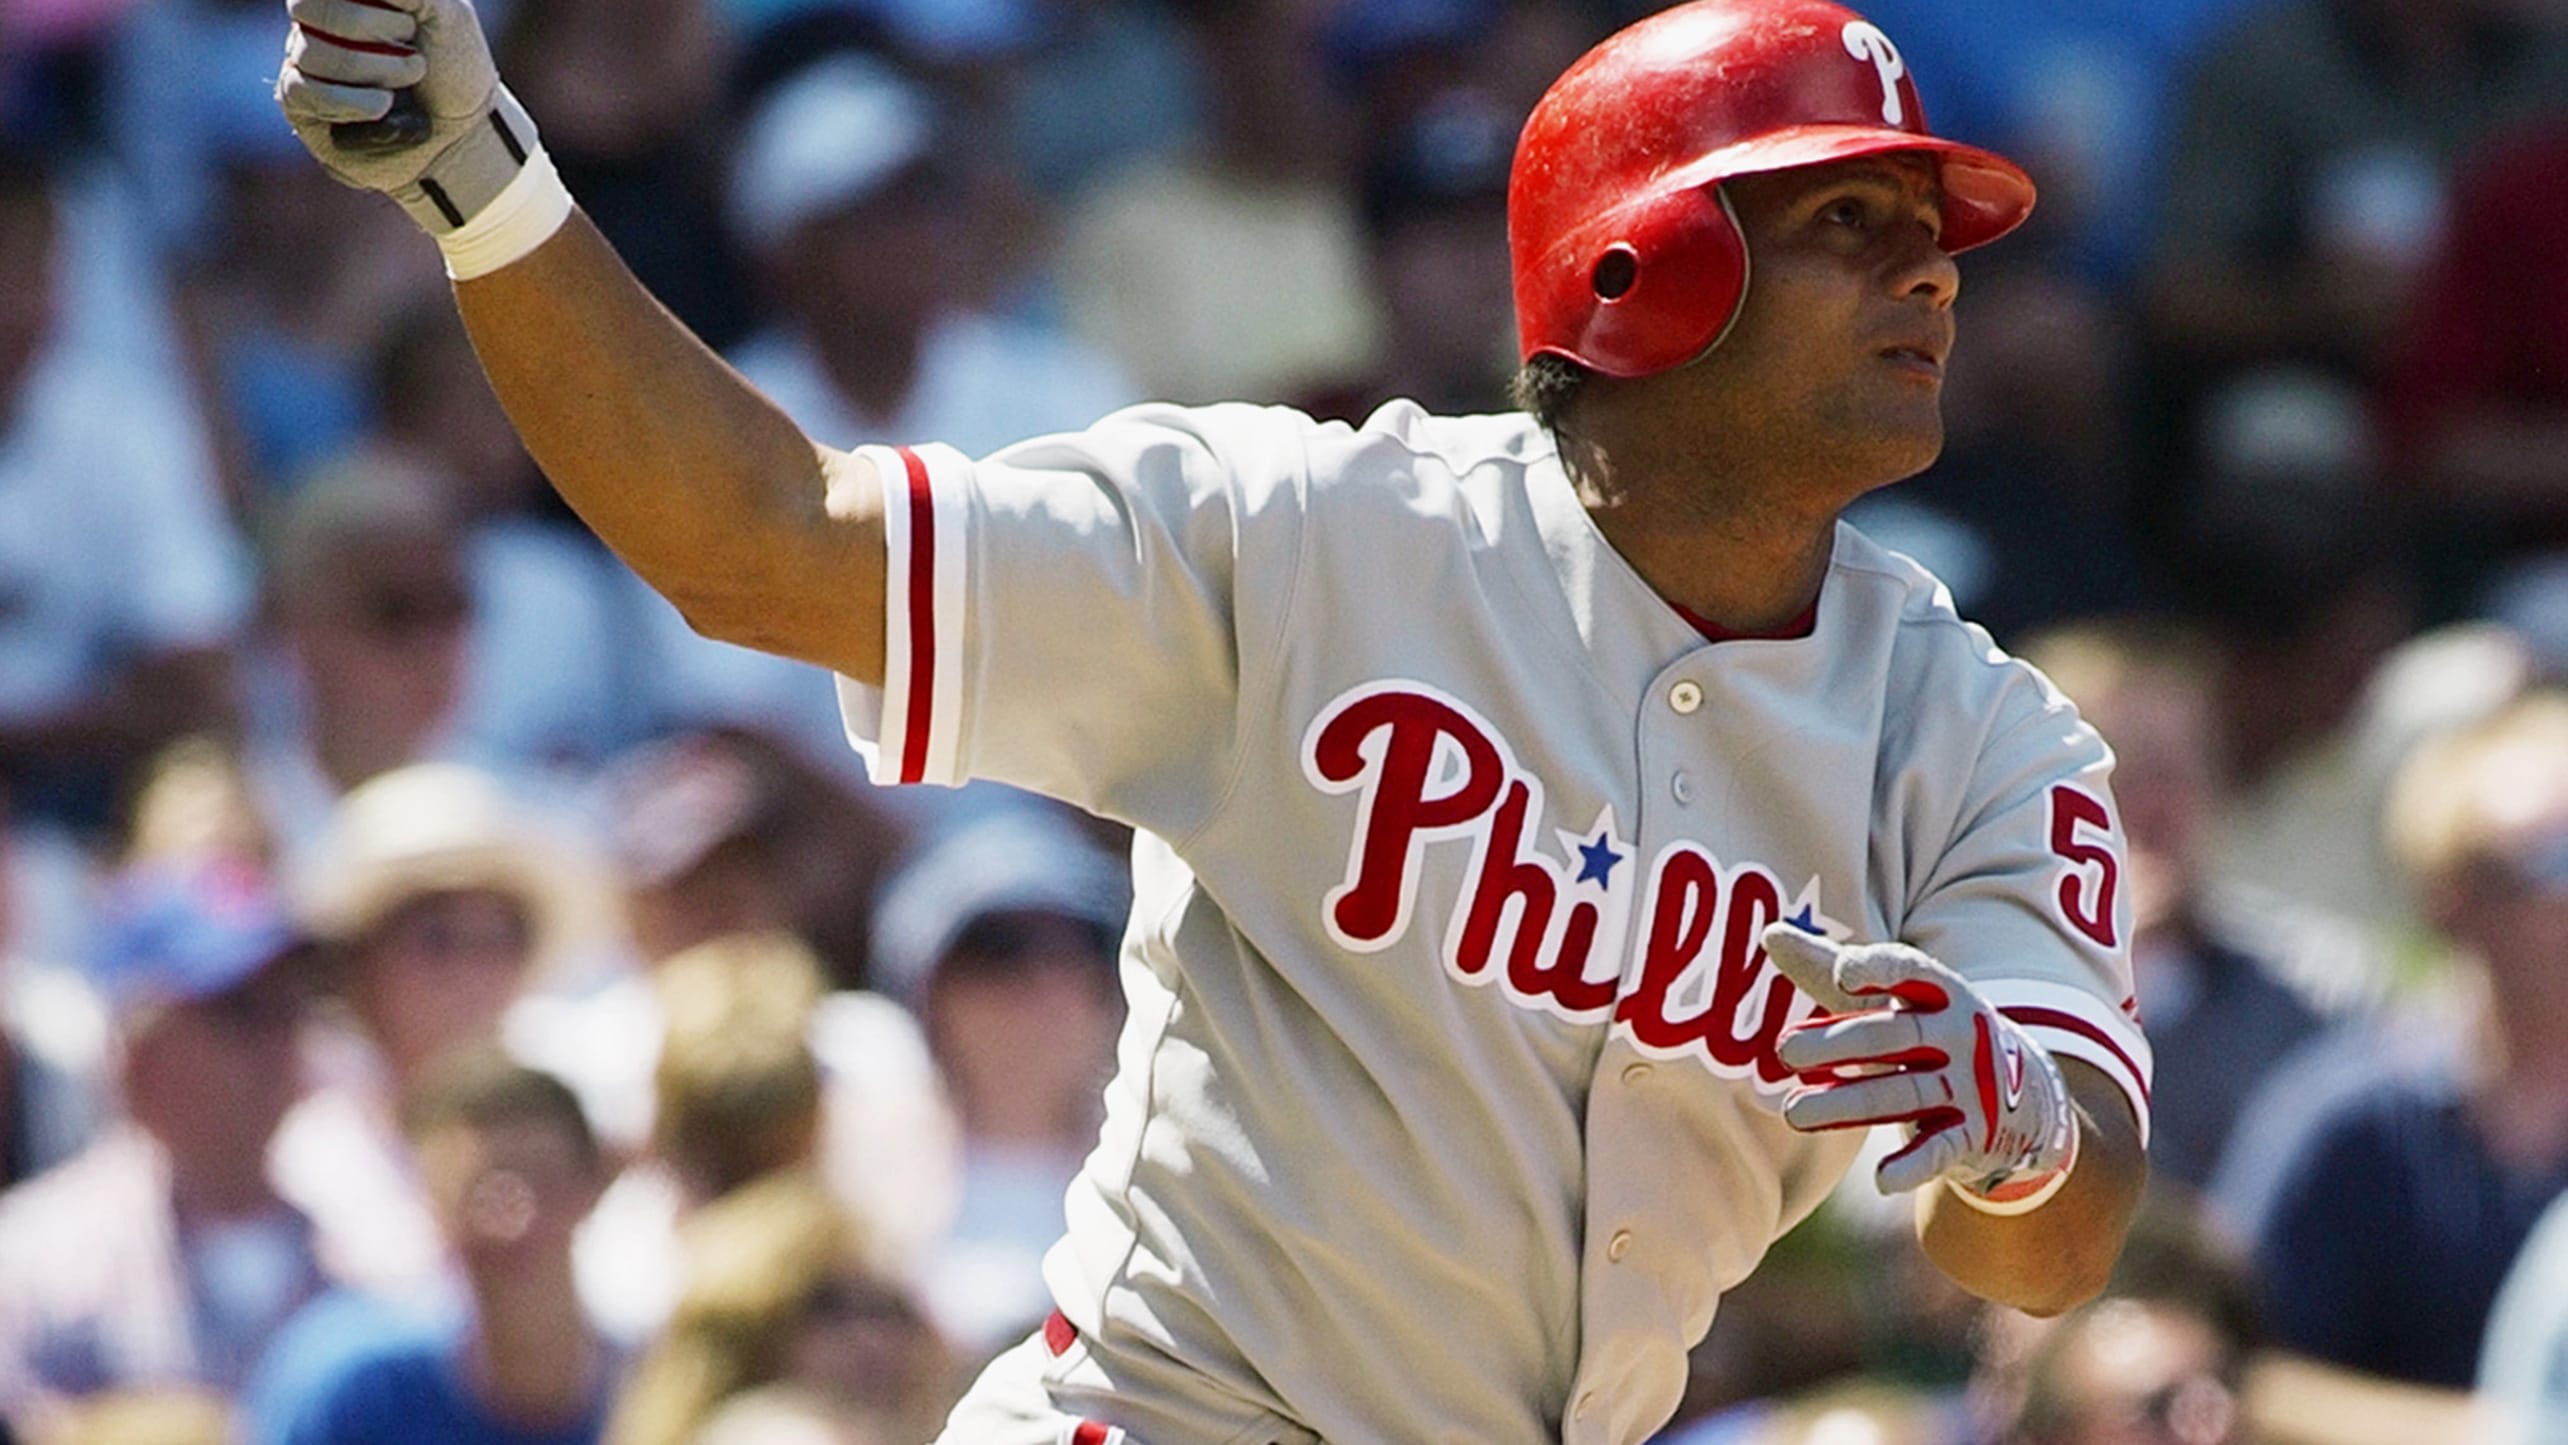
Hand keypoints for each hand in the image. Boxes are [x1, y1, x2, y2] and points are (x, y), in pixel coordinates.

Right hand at [275, 0, 536, 233]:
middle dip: (369, 29)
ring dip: (372, 71)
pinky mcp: (299, 99)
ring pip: (310, 53)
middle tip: (416, 54)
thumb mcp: (446, 14)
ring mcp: (304, 56)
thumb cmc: (453, 67)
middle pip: (309, 8)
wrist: (460, 132)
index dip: (365, 6)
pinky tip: (384, 106)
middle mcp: (318, 18)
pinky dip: (351, 101)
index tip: (411, 21)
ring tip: (411, 78)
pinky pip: (303, 91)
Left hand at [1763, 922, 2075, 1210]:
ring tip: (1793, 1113)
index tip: (1842, 974)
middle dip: (1841, 1044)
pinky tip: (1882, 1179)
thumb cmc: (1928, 1033)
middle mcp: (1956, 1034)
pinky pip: (1941, 1150)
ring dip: (1847, 1105)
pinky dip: (1913, 1166)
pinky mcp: (1972, 1135)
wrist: (2025, 1097)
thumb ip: (1829, 969)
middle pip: (1894, 1036)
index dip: (1879, 970)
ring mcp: (1968, 1086)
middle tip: (1786, 1050)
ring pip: (1903, 1095)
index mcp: (1939, 992)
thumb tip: (1770, 934)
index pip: (1911, 972)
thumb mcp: (1890, 999)